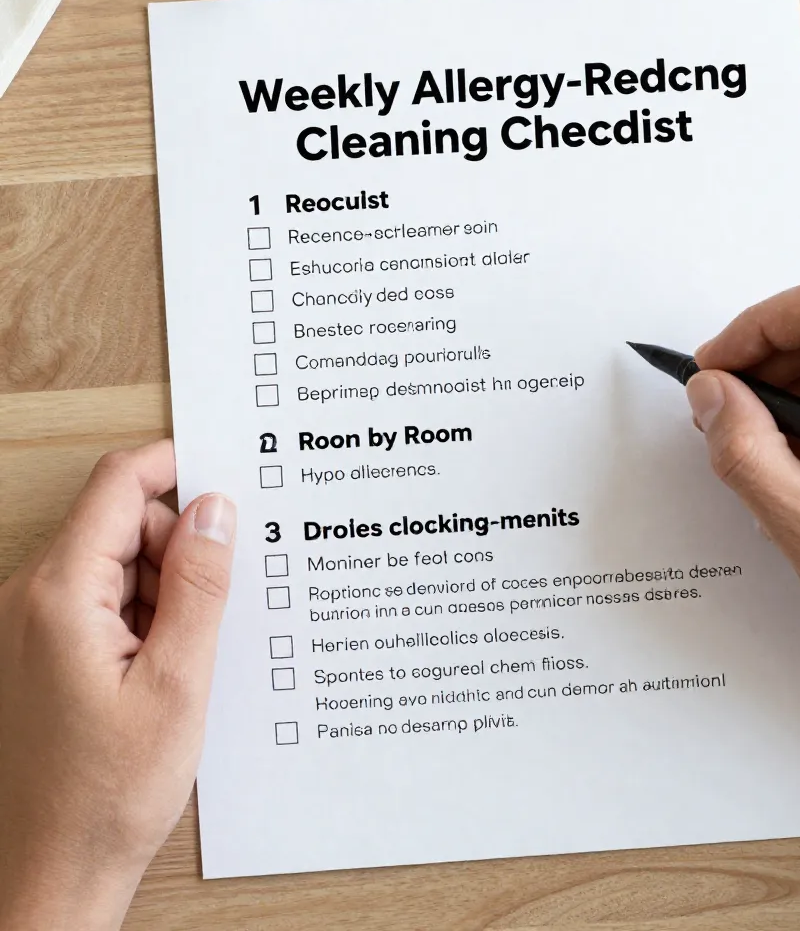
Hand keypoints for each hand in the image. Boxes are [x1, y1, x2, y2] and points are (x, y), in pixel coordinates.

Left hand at [0, 441, 235, 930]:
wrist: (55, 873)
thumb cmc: (109, 793)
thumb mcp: (179, 682)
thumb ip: (199, 586)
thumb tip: (215, 510)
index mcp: (60, 596)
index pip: (118, 485)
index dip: (175, 466)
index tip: (226, 473)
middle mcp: (33, 600)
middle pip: (121, 523)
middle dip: (179, 546)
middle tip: (216, 604)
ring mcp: (34, 626)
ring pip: (118, 563)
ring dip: (165, 587)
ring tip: (188, 653)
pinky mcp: (45, 650)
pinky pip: (105, 601)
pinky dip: (146, 616)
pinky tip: (168, 665)